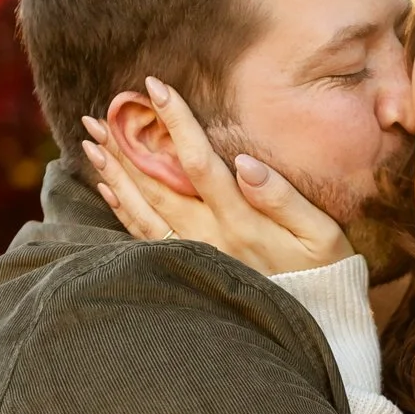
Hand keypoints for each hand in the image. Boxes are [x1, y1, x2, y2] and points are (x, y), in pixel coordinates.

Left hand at [81, 77, 350, 275]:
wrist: (316, 327)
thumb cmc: (324, 274)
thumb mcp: (321, 234)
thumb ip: (283, 198)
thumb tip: (244, 162)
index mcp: (241, 220)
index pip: (198, 161)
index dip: (176, 121)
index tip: (154, 86)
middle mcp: (209, 238)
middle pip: (156, 184)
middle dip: (125, 147)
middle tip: (96, 116)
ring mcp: (193, 258)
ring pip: (143, 210)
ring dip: (114, 176)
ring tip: (90, 145)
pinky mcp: (187, 272)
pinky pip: (144, 240)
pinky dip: (122, 212)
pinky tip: (108, 190)